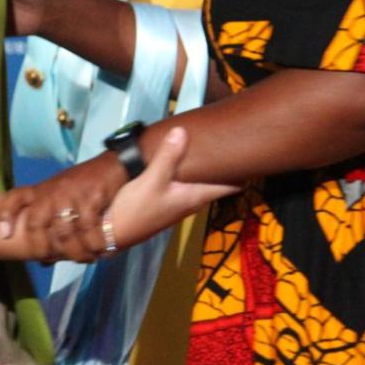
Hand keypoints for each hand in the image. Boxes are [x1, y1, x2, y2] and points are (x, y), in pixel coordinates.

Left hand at [0, 152, 126, 263]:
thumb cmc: (84, 185)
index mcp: (42, 190)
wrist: (113, 165)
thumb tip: (44, 262)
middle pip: (36, 225)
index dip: (5, 215)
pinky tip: (100, 250)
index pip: (15, 198)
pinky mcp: (91, 198)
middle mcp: (52, 192)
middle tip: (56, 260)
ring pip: (64, 234)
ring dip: (75, 253)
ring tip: (86, 259)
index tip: (4, 234)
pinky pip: (88, 229)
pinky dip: (94, 244)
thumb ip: (51, 222)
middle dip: (43, 249)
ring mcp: (70, 195)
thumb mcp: (61, 193)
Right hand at [107, 127, 238, 248]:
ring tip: (211, 147)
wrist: (110, 233)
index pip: (230, 186)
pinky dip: (191, 172)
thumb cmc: (135, 209)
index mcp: (194, 197)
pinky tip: (183, 162)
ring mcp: (177, 203)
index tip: (254, 155)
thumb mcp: (152, 180)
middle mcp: (191, 201)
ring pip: (200, 183)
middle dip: (225, 166)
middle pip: (217, 183)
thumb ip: (167, 156)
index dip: (243, 172)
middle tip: (234, 143)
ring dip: (206, 169)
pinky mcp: (164, 202)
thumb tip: (183, 130)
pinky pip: (186, 184)